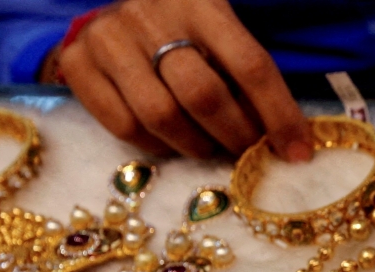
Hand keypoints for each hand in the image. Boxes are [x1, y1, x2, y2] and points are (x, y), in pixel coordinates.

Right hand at [57, 0, 311, 159]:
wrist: (112, 14)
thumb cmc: (183, 33)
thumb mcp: (220, 36)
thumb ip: (247, 76)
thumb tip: (290, 141)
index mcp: (202, 1)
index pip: (251, 65)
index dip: (279, 115)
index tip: (297, 153)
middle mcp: (151, 14)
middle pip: (203, 95)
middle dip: (235, 136)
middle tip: (246, 153)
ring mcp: (109, 37)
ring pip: (161, 116)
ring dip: (195, 146)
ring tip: (208, 147)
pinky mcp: (78, 61)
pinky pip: (123, 126)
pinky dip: (155, 146)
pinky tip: (170, 141)